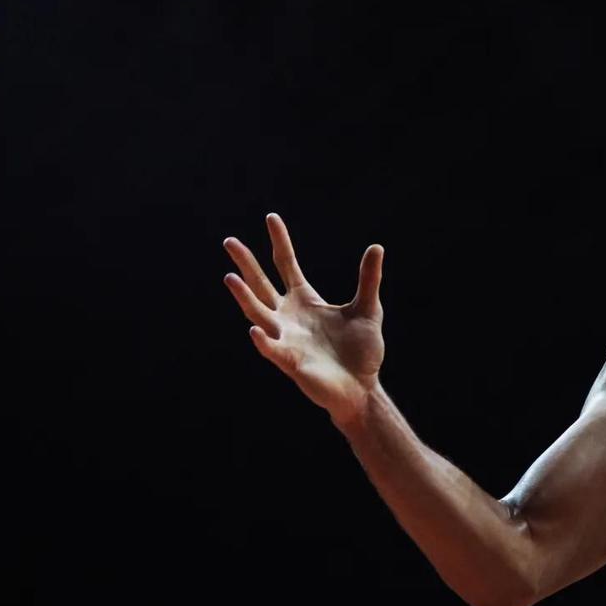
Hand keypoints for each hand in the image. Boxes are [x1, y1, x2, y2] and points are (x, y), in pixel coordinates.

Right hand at [226, 213, 384, 428]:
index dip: (280, 242)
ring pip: (259, 314)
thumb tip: (376, 247)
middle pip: (262, 285)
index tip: (270, 217)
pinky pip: (273, 350)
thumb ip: (368, 279)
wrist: (362, 388)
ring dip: (244, 297)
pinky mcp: (291, 363)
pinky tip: (255, 330)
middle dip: (247, 263)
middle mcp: (289, 317)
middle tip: (230, 241)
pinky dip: (264, 341)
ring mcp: (287, 339)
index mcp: (305, 301)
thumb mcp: (367, 308)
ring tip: (230, 277)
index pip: (286, 265)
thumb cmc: (361, 351)